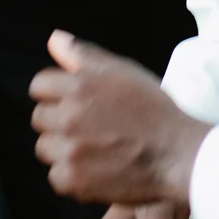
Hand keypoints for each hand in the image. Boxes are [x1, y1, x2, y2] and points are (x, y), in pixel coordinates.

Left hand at [29, 31, 211, 203]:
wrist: (180, 156)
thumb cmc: (154, 112)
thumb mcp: (124, 73)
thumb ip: (84, 56)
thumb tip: (54, 38)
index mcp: (78, 87)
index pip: (39, 86)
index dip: (56, 95)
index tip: (76, 105)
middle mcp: (68, 117)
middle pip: (39, 118)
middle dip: (59, 122)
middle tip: (90, 130)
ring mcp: (69, 151)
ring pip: (45, 148)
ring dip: (63, 150)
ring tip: (94, 151)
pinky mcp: (73, 180)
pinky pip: (56, 177)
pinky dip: (73, 177)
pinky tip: (97, 171)